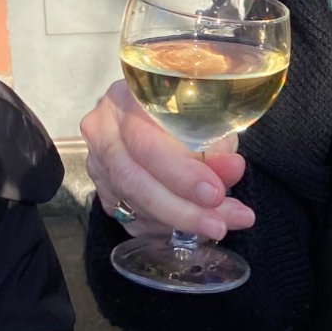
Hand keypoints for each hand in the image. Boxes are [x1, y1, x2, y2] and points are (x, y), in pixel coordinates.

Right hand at [81, 82, 255, 241]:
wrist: (158, 120)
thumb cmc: (185, 115)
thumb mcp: (206, 122)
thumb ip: (216, 147)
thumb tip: (231, 169)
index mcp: (125, 100)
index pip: (146, 142)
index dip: (180, 173)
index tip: (215, 192)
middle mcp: (103, 132)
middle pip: (134, 180)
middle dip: (181, 209)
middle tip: (218, 224)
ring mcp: (99, 165)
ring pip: (135, 205)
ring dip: (181, 222)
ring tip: (218, 227)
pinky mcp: (106, 193)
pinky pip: (134, 219)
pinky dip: (168, 227)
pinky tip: (193, 229)